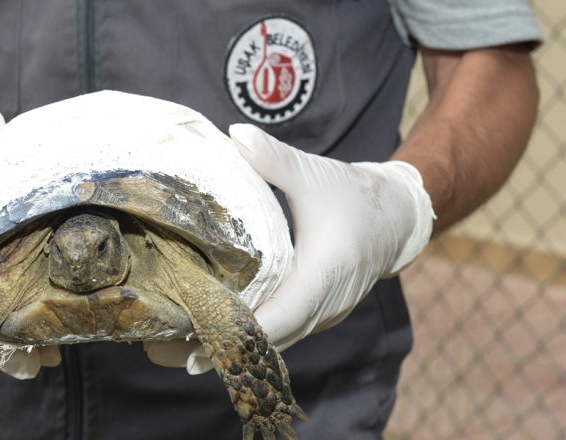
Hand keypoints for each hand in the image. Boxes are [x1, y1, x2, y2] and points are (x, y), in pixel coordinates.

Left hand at [145, 124, 432, 373]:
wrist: (395, 219)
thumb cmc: (354, 196)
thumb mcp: (313, 174)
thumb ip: (274, 158)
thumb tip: (235, 135)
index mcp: (325, 273)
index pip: (282, 315)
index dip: (243, 330)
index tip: (202, 337)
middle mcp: (325, 305)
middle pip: (270, 339)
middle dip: (223, 345)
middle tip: (170, 350)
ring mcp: (322, 316)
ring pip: (274, 342)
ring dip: (233, 346)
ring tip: (178, 349)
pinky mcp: (316, 316)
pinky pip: (280, 335)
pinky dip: (249, 338)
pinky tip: (212, 334)